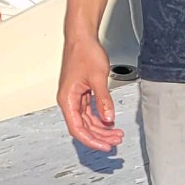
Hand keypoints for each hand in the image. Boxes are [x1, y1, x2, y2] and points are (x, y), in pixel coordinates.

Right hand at [58, 29, 121, 152]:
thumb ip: (103, 100)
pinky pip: (90, 112)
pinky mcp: (81, 94)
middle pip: (83, 127)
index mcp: (67, 99)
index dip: (92, 140)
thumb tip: (108, 118)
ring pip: (87, 121)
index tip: (105, 146)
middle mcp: (69, 100)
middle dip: (101, 135)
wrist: (82, 38)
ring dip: (102, 128)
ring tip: (117, 133)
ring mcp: (75, 98)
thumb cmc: (84, 52)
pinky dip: (100, 118)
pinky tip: (110, 121)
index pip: (77, 128)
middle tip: (117, 140)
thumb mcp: (97, 77)